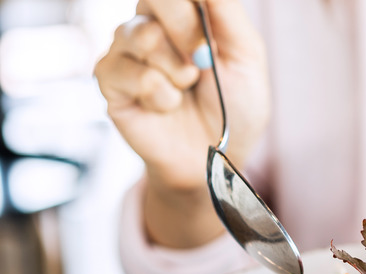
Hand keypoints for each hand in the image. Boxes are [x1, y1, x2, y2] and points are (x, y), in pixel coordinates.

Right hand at [94, 0, 269, 247]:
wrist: (214, 159)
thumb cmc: (234, 107)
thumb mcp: (247, 57)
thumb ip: (227, 13)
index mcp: (185, 12)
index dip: (190, 8)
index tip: (210, 38)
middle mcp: (151, 22)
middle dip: (185, 29)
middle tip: (202, 62)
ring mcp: (126, 49)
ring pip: (141, 35)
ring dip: (176, 69)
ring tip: (187, 89)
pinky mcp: (109, 79)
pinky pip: (127, 72)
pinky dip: (159, 95)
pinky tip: (166, 107)